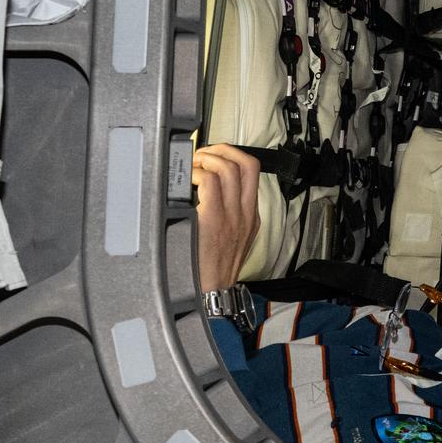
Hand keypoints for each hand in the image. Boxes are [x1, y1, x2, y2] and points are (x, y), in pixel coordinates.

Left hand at [193, 145, 261, 291]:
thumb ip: (230, 216)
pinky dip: (198, 175)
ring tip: (194, 166)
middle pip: (246, 163)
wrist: (212, 293)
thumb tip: (209, 194)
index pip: (252, 172)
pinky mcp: (213, 220)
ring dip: (208, 159)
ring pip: (228, 168)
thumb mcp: (235, 241)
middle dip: (223, 149)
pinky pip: (210, 183)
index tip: (216, 157)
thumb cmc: (216, 270)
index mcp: (251, 216)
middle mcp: (244, 212)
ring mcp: (230, 215)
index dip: (233, 156)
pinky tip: (189, 183)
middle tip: (204, 154)